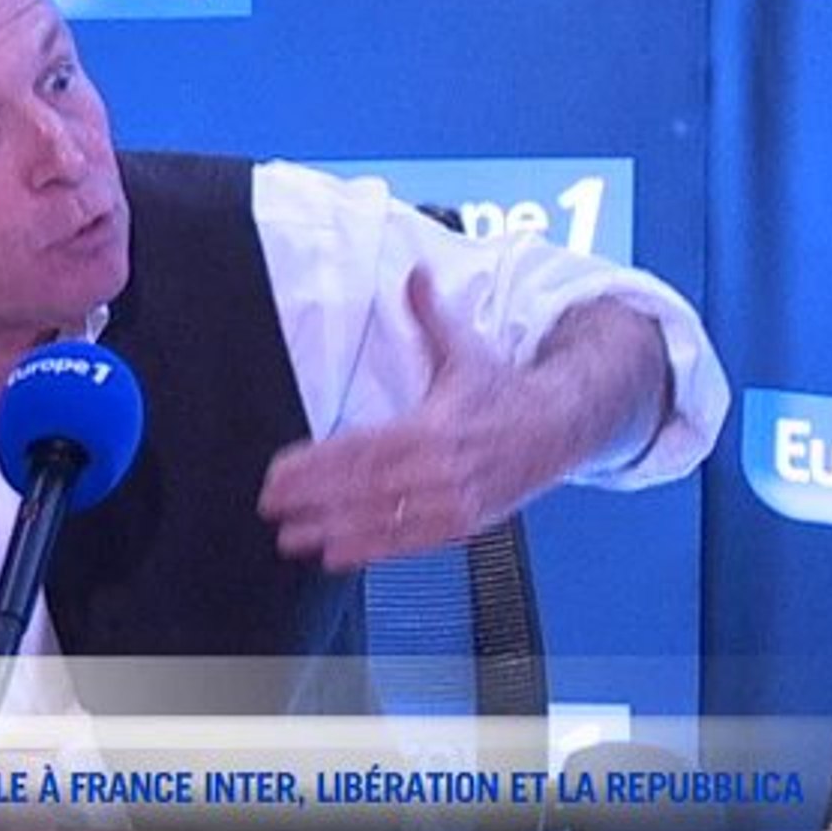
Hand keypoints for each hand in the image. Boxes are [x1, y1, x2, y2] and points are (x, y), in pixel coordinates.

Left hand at [257, 267, 568, 571]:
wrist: (561, 426)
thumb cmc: (505, 391)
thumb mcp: (466, 349)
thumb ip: (431, 315)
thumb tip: (415, 273)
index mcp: (435, 426)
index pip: (362, 449)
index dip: (317, 465)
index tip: (279, 473)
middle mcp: (441, 470)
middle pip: (364, 489)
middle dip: (313, 500)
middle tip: (270, 506)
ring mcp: (453, 503)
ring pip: (382, 520)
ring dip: (332, 531)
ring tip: (291, 537)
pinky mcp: (461, 526)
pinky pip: (409, 544)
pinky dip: (371, 552)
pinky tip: (335, 557)